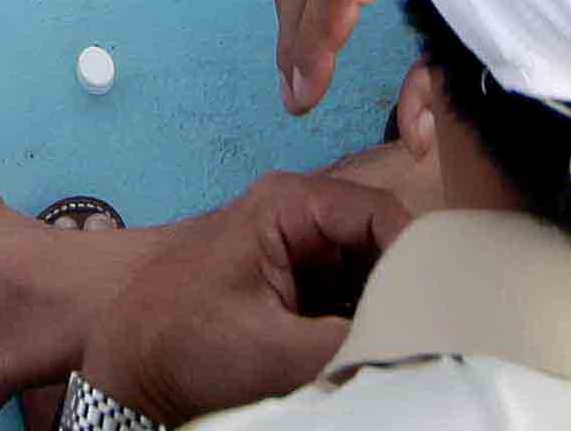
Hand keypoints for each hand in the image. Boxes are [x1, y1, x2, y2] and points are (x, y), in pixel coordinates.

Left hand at [77, 174, 403, 425]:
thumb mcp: (269, 349)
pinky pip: (353, 303)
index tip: (444, 311)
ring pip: (373, 279)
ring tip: (405, 348)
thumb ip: (346, 346)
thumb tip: (415, 350)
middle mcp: (303, 220)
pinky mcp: (300, 292)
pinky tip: (375, 354)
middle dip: (405, 290)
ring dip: (387, 312)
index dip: (419, 261)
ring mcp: (302, 256)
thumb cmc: (178, 340)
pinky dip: (366, 329)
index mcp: (290, 205)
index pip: (383, 216)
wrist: (126, 364)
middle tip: (430, 337)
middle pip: (384, 247)